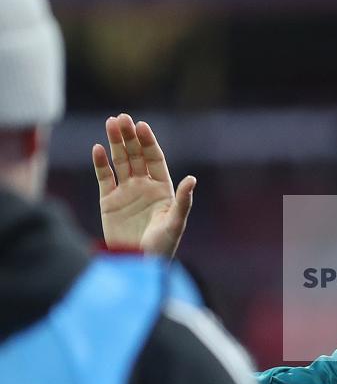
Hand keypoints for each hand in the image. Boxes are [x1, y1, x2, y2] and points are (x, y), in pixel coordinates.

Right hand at [92, 113, 195, 257]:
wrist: (137, 264)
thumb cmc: (162, 247)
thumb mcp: (175, 223)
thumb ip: (182, 201)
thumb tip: (192, 179)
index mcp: (162, 189)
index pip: (154, 159)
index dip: (148, 143)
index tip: (142, 126)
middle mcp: (144, 186)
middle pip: (136, 156)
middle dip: (130, 137)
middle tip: (123, 118)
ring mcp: (126, 192)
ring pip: (120, 162)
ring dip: (115, 143)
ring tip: (111, 123)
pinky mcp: (108, 201)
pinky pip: (104, 177)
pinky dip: (100, 163)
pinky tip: (98, 149)